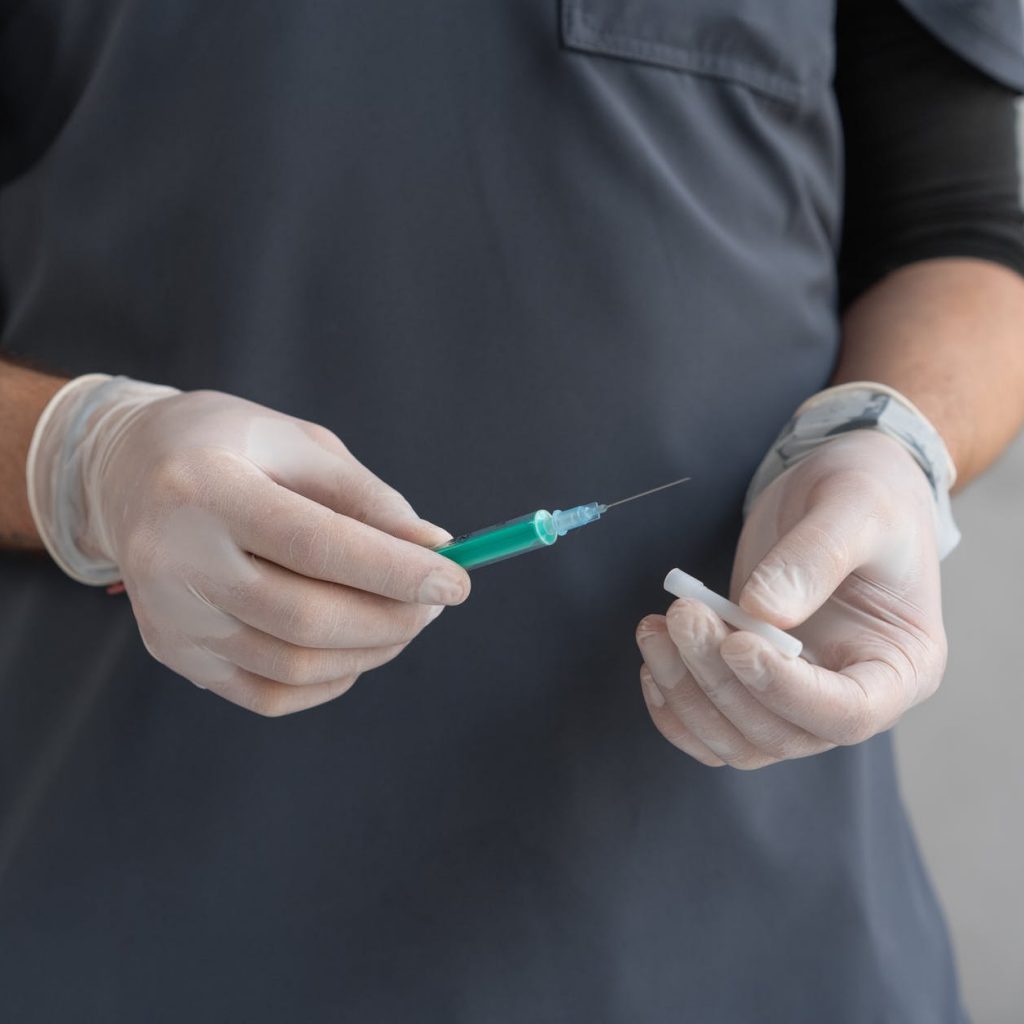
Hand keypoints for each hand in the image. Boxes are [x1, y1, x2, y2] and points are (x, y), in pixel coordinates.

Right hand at [30, 379, 469, 714]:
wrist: (125, 472)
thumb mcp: (299, 444)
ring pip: (293, 666)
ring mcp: (169, 617)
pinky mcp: (175, 653)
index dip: (397, 570)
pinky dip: (331, 679)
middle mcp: (175, 560)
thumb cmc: (227, 445)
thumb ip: (368, 497)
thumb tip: (435, 548)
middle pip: (306, 617)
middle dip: (393, 618)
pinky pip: (269, 694)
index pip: (317, 545)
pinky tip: (356, 644)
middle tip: (437, 601)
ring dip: (372, 650)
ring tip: (405, 618)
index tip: (457, 581)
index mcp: (205, 488)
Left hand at [636, 431, 947, 767]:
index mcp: (903, 666)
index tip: (737, 641)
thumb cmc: (868, 494)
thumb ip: (814, 557)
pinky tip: (654, 658)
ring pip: (738, 739)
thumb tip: (760, 612)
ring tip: (656, 628)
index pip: (849, 713)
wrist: (842, 488)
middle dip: (719, 680)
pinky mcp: (757, 685)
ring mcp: (801, 698)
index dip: (786, 689)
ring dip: (687, 693)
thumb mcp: (854, 507)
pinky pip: (712, 728)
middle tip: (682, 614)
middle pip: (781, 732)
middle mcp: (854, 696)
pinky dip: (675, 706)